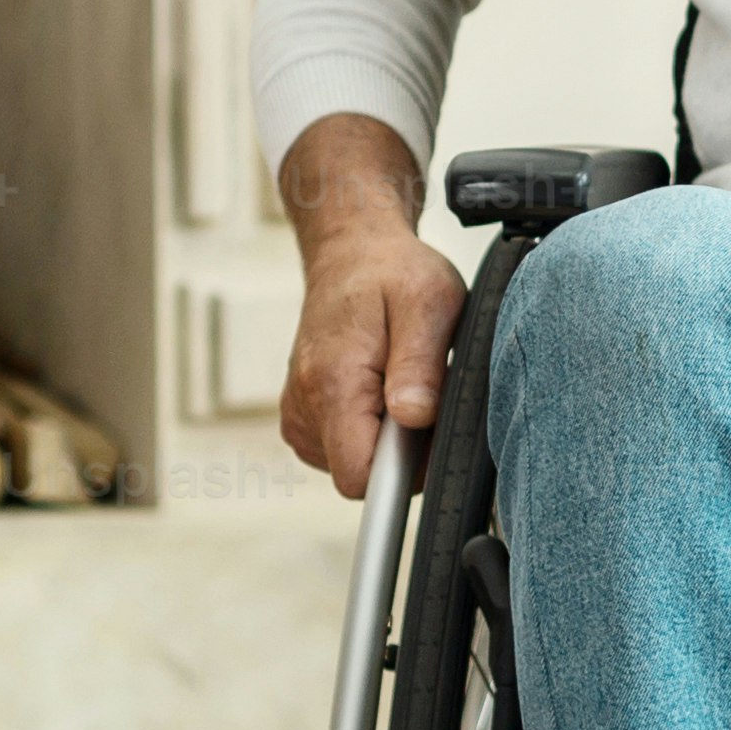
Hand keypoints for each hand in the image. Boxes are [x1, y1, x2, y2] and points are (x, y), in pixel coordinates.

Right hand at [275, 112, 466, 493]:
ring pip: (354, 463)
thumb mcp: (428, 303)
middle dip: (403, 451)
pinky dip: (371, 428)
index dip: (403, 473)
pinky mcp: (304, 415)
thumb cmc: (393, 273)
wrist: (352, 253)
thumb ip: (420, 364)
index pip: (360, 477)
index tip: (431, 440)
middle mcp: (304, 406)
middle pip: (361, 473)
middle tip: (425, 393)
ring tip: (403, 381)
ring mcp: (299, 413)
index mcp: (333, 383)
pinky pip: (344, 447)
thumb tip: (414, 419)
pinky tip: (384, 388)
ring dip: (388, 437)